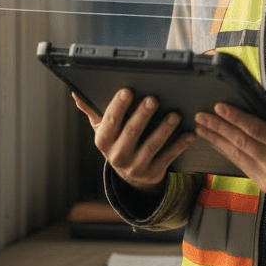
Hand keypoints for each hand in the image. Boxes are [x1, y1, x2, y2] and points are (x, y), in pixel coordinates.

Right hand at [73, 89, 194, 193]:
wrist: (131, 175)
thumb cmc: (118, 141)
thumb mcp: (104, 128)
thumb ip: (92, 110)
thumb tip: (76, 93)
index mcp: (103, 141)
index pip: (109, 121)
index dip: (118, 106)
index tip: (128, 90)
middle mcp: (117, 156)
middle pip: (131, 133)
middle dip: (142, 115)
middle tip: (154, 99)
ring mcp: (135, 167)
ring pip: (151, 146)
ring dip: (164, 129)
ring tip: (175, 114)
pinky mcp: (153, 174)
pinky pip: (168, 157)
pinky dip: (179, 145)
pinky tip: (189, 133)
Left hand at [194, 94, 265, 201]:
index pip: (255, 129)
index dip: (235, 117)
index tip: (219, 107)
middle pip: (241, 142)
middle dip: (218, 127)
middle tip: (201, 115)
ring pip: (237, 156)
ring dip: (217, 141)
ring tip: (202, 128)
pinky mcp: (265, 185)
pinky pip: (242, 166)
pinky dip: (228, 153)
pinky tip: (218, 143)